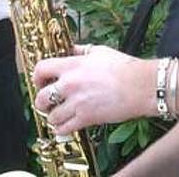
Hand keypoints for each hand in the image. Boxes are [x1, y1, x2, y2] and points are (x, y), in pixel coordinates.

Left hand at [31, 44, 155, 135]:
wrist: (142, 86)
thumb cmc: (125, 67)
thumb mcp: (99, 51)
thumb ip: (80, 51)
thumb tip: (69, 50)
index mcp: (72, 65)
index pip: (41, 69)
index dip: (36, 78)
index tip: (40, 83)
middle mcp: (70, 84)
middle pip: (41, 97)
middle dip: (42, 102)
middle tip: (48, 103)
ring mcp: (77, 102)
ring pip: (51, 116)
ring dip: (53, 117)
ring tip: (59, 115)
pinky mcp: (86, 118)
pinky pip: (64, 129)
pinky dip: (61, 129)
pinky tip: (65, 126)